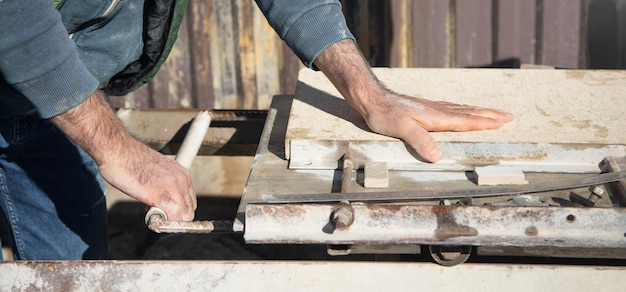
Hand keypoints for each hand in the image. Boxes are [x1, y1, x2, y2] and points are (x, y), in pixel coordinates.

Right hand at [51, 91, 196, 220]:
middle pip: (188, 213)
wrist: (117, 149)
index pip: (189, 203)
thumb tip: (163, 204)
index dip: (177, 212)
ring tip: (150, 212)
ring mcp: (173, 188)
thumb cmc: (131, 161)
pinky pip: (170, 218)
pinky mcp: (160, 195)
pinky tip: (148, 214)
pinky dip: (161, 223)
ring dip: (167, 222)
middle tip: (156, 215)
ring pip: (182, 218)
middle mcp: (182, 181)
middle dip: (173, 219)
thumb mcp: (157, 172)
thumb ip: (165, 186)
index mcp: (182, 174)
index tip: (163, 213)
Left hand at [315, 39, 512, 161]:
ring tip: (493, 113)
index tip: (504, 121)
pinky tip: (462, 112)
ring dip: (480, 112)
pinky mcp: (425, 108)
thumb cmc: (386, 114)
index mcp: (437, 117)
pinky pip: (452, 109)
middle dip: (490, 115)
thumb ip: (421, 141)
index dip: (486, 122)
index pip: (467, 120)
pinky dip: (464, 111)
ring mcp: (432, 108)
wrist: (373, 99)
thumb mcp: (402, 129)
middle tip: (509, 116)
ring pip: (462, 110)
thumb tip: (437, 156)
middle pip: (470, 113)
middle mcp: (438, 111)